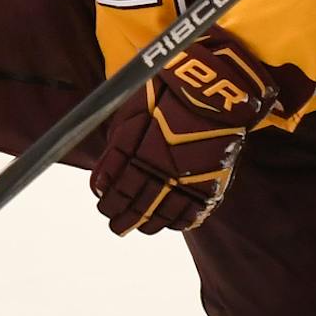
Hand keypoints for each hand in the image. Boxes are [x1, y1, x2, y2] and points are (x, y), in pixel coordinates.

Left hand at [91, 31, 278, 236]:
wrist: (216, 88)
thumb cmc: (168, 92)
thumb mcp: (132, 111)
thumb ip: (115, 149)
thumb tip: (99, 181)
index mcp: (141, 151)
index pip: (117, 188)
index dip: (107, 200)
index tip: (102, 204)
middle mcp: (163, 171)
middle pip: (138, 206)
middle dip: (122, 218)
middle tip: (115, 225)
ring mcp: (188, 180)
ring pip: (163, 214)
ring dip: (148, 224)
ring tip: (139, 227)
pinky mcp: (212, 183)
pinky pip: (192, 212)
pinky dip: (179, 222)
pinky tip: (170, 223)